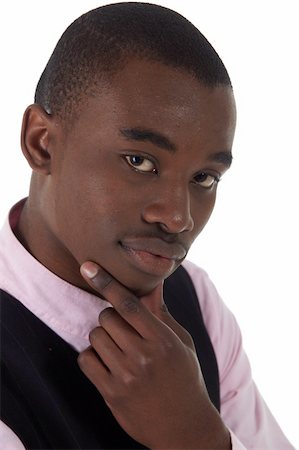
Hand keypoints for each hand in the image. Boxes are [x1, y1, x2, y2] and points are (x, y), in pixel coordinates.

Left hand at [78, 261, 230, 449]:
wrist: (184, 428)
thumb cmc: (185, 378)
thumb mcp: (180, 343)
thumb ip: (161, 314)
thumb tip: (152, 284)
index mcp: (163, 340)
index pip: (129, 304)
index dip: (107, 282)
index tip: (89, 267)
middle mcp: (143, 356)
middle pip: (107, 317)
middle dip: (111, 318)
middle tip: (124, 330)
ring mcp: (126, 376)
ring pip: (95, 337)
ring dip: (103, 338)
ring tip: (119, 349)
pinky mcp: (111, 393)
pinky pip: (86, 360)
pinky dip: (92, 356)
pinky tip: (107, 362)